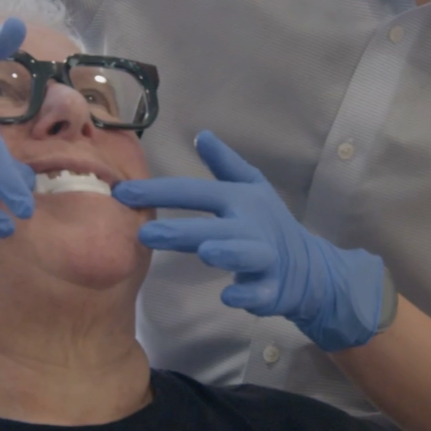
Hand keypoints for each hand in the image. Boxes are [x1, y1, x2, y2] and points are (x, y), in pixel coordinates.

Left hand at [113, 131, 390, 350]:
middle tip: (144, 233)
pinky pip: (259, 293)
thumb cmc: (269, 224)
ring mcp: (264, 258)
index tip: (121, 193)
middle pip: (214, 226)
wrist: (309, 267)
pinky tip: (229, 296)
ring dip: (227, 253)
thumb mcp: (252, 188)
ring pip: (244, 255)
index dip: (159, 192)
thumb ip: (225, 164)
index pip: (195, 192)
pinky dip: (247, 295)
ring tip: (206, 252)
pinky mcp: (271, 288)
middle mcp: (251, 226)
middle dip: (181, 230)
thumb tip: (201, 134)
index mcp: (240, 200)